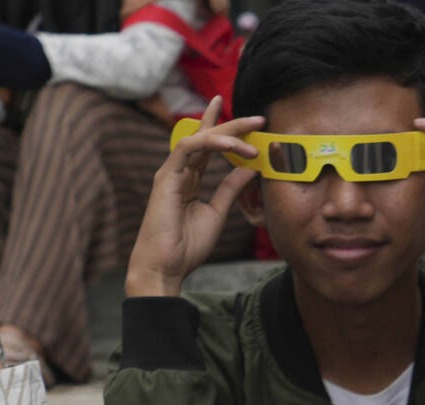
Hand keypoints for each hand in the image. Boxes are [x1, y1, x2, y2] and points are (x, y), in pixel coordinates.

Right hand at [126, 96, 260, 296]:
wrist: (166, 266)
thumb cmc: (187, 246)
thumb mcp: (217, 213)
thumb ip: (230, 189)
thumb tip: (250, 169)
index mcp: (190, 179)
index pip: (208, 146)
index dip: (226, 130)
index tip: (250, 122)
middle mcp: (180, 171)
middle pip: (206, 137)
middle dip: (232, 124)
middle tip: (259, 118)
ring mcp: (171, 172)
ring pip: (198, 138)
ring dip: (227, 132)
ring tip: (252, 133)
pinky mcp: (166, 177)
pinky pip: (187, 148)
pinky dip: (209, 142)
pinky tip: (230, 144)